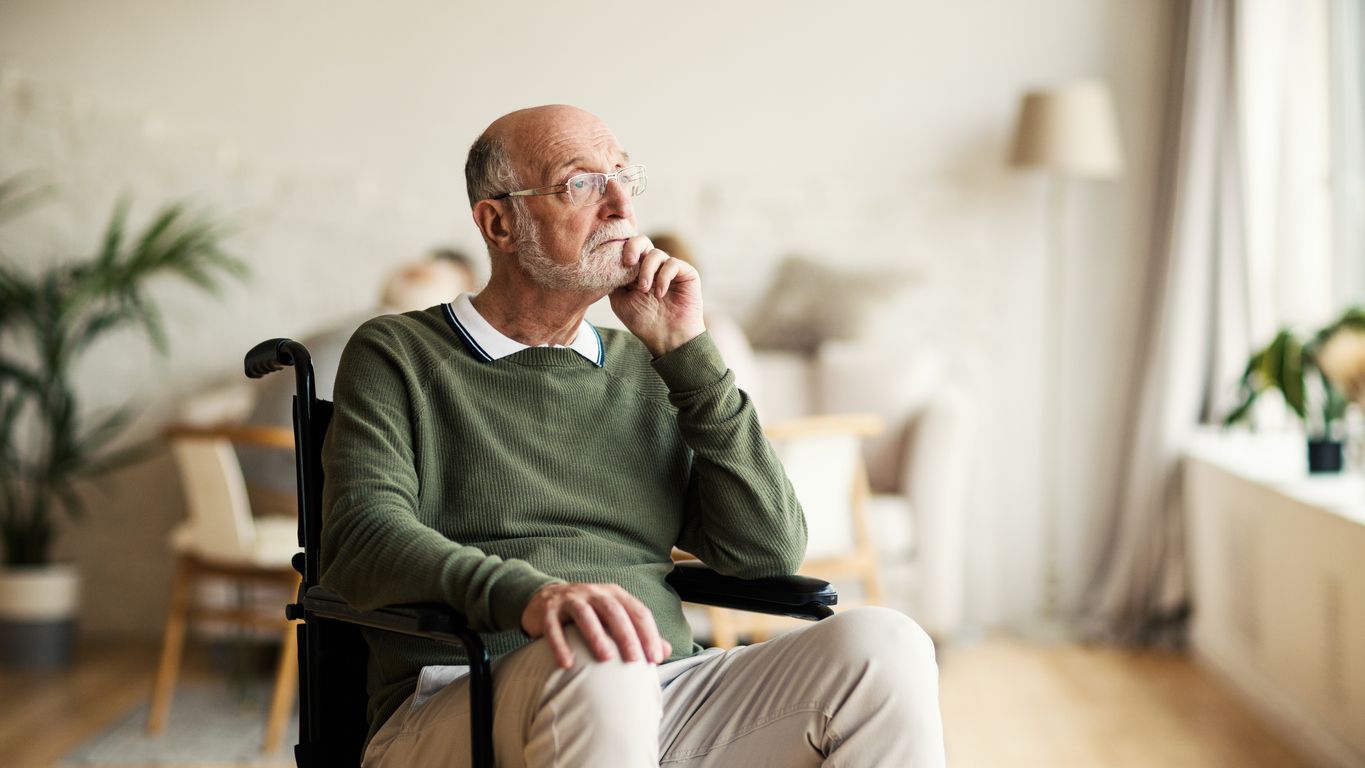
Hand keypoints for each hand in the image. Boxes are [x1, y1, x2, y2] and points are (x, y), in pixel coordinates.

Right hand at [521, 582, 671, 668]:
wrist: (544, 599)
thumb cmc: (588, 614)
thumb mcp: (614, 619)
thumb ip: (639, 633)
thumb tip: (667, 650)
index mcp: (614, 594)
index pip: (637, 611)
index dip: (649, 634)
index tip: (656, 659)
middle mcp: (593, 592)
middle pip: (613, 611)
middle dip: (626, 635)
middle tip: (635, 660)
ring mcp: (569, 599)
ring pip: (585, 614)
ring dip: (596, 635)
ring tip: (605, 658)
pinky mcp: (547, 610)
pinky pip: (554, 627)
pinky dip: (560, 644)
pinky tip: (567, 663)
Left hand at [609, 236, 705, 356]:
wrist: (668, 338)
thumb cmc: (644, 322)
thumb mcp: (620, 300)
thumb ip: (615, 279)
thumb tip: (609, 261)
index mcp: (636, 271)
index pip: (628, 249)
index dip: (622, 249)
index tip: (619, 263)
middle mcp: (653, 267)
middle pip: (643, 241)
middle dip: (633, 247)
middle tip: (629, 262)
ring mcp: (670, 269)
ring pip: (656, 253)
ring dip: (647, 271)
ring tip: (644, 290)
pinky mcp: (686, 273)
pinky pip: (672, 263)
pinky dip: (663, 277)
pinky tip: (660, 293)